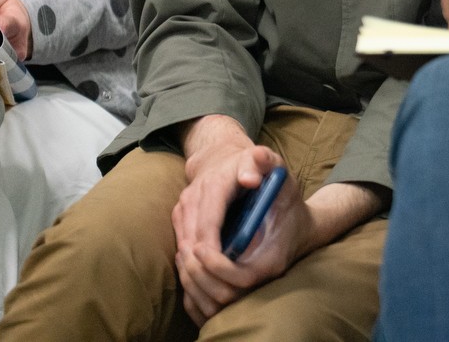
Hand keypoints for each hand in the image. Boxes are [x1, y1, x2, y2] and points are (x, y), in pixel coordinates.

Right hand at [171, 116, 288, 325]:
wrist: (225, 157)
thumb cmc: (255, 166)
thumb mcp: (267, 160)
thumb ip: (264, 161)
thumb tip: (251, 177)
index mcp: (214, 184)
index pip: (208, 223)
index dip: (213, 250)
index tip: (226, 270)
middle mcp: (192, 196)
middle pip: (191, 239)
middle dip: (204, 267)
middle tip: (222, 291)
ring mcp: (183, 207)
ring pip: (182, 246)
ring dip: (195, 270)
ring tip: (214, 292)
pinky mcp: (180, 217)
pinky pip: (180, 246)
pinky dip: (190, 265)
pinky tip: (204, 281)